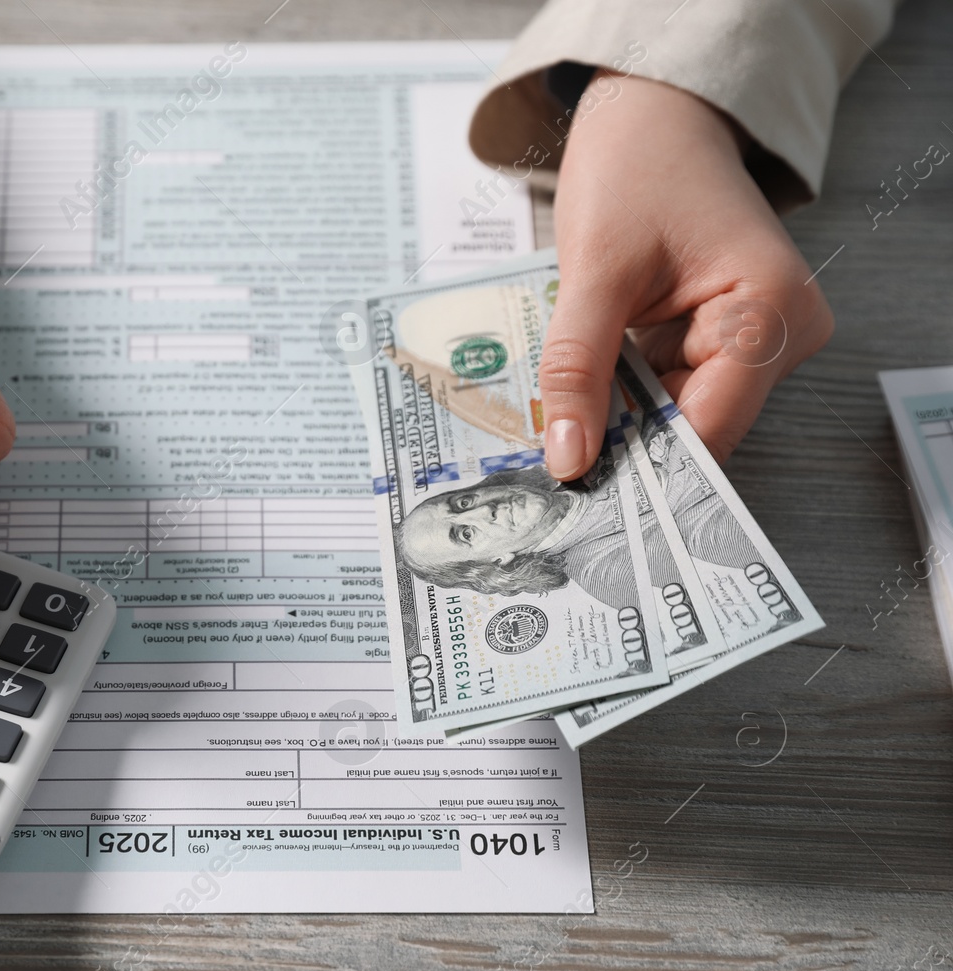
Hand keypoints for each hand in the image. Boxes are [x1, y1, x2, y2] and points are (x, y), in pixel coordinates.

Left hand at [541, 73, 833, 478]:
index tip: (579, 490)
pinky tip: (585, 398)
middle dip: (625, 444)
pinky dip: (625, 398)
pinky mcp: (725, 341)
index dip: (644, 465)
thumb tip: (569, 458)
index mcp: (773, 309)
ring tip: (561, 426)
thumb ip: (579, 368)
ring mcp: (758, 339)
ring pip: (678, 416)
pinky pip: (671, 392)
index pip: (710, 427)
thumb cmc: (636, 167)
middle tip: (553, 465)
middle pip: (697, 428)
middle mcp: (783, 332)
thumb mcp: (594, 271)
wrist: (653, 116)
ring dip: (619, 422)